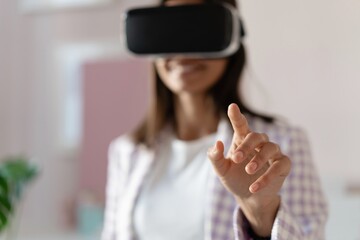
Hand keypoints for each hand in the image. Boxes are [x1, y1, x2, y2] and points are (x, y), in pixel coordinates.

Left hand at [207, 103, 290, 235]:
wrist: (248, 198)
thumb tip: (217, 143)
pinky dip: (267, 177)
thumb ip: (215, 157)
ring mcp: (273, 153)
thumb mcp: (221, 170)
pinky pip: (278, 166)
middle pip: (256, 136)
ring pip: (270, 147)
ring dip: (258, 159)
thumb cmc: (234, 178)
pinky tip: (254, 187)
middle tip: (235, 158)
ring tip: (248, 170)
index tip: (232, 107)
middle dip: (246, 146)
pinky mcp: (283, 165)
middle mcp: (259, 143)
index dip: (236, 116)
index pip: (240, 125)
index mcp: (242, 139)